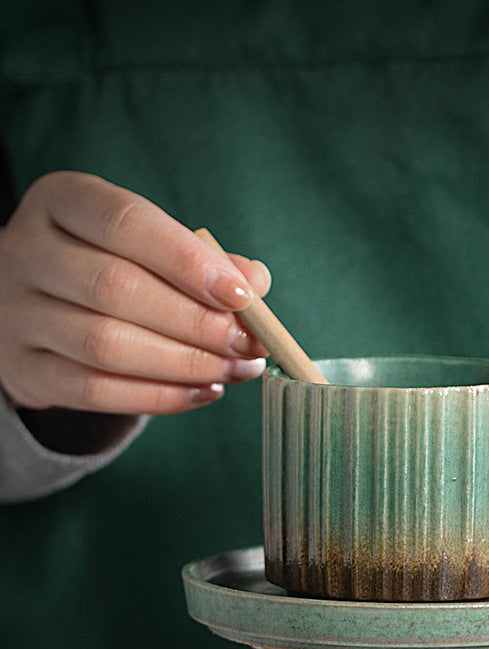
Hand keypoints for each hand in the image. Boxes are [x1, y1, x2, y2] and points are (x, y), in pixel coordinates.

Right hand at [0, 171, 270, 414]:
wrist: (39, 307)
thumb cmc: (113, 266)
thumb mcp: (151, 244)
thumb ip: (205, 258)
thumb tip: (255, 282)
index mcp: (64, 202)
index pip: (126, 222)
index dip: (188, 261)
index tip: (242, 296)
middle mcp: (28, 252)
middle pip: (116, 288)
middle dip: (198, 323)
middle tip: (250, 344)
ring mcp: (16, 314)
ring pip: (105, 345)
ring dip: (186, 364)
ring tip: (237, 370)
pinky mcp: (23, 370)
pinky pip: (95, 392)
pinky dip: (160, 397)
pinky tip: (205, 391)